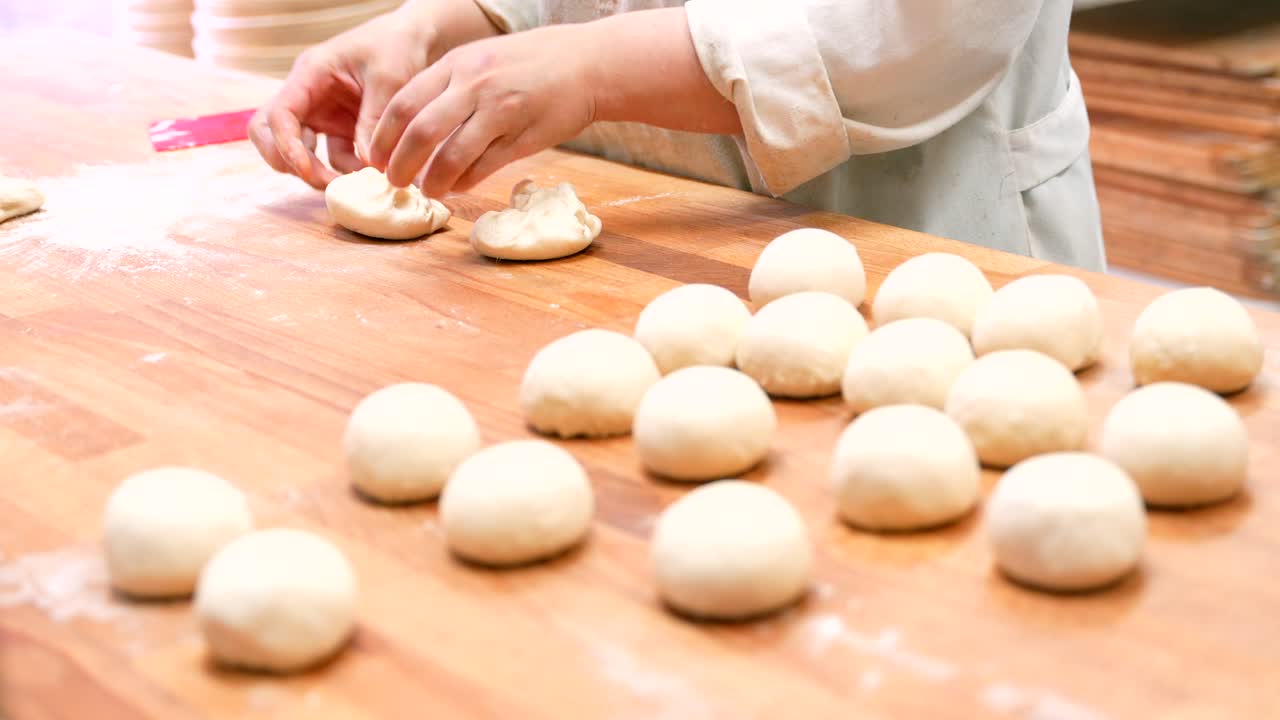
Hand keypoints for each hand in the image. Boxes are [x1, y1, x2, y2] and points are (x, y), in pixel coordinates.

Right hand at [249, 0, 498, 188]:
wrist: (416, 40)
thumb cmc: (397, 47)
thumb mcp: (389, 78)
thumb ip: (374, 119)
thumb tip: (367, 166)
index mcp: (310, 74)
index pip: (279, 114)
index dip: (286, 146)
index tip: (306, 171)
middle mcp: (308, 95)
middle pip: (270, 134)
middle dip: (289, 162)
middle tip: (323, 182)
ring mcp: (322, 114)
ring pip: (299, 150)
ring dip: (320, 172)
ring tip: (355, 184)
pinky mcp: (340, 128)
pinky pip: (331, 156)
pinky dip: (345, 170)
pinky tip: (369, 174)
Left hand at [368, 24, 596, 196]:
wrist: (588, 64)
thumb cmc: (532, 63)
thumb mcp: (482, 59)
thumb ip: (448, 86)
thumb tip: (412, 124)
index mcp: (457, 64)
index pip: (403, 103)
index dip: (383, 137)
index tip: (375, 158)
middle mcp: (474, 85)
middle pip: (419, 132)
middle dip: (399, 164)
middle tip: (394, 182)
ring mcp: (500, 112)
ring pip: (451, 155)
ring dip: (433, 181)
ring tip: (428, 192)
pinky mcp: (524, 136)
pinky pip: (484, 167)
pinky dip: (466, 182)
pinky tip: (459, 186)